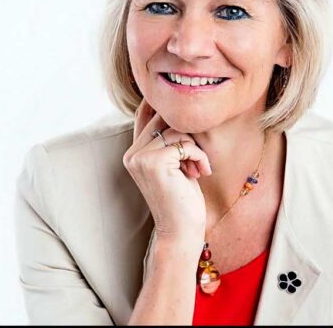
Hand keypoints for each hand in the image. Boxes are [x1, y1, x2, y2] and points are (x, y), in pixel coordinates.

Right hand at [122, 99, 212, 242]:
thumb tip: (176, 110)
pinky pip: (185, 144)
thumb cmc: (182, 199)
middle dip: (186, 135)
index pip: (143, 115)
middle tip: (195, 159)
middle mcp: (132, 154)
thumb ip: (168, 141)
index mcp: (134, 154)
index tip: (174, 100)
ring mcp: (141, 158)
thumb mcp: (173, 165)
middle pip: (163, 119)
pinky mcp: (154, 162)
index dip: (158, 104)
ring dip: (195, 148)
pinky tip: (200, 172)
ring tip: (197, 168)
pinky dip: (199, 156)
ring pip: (176, 130)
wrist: (181, 231)